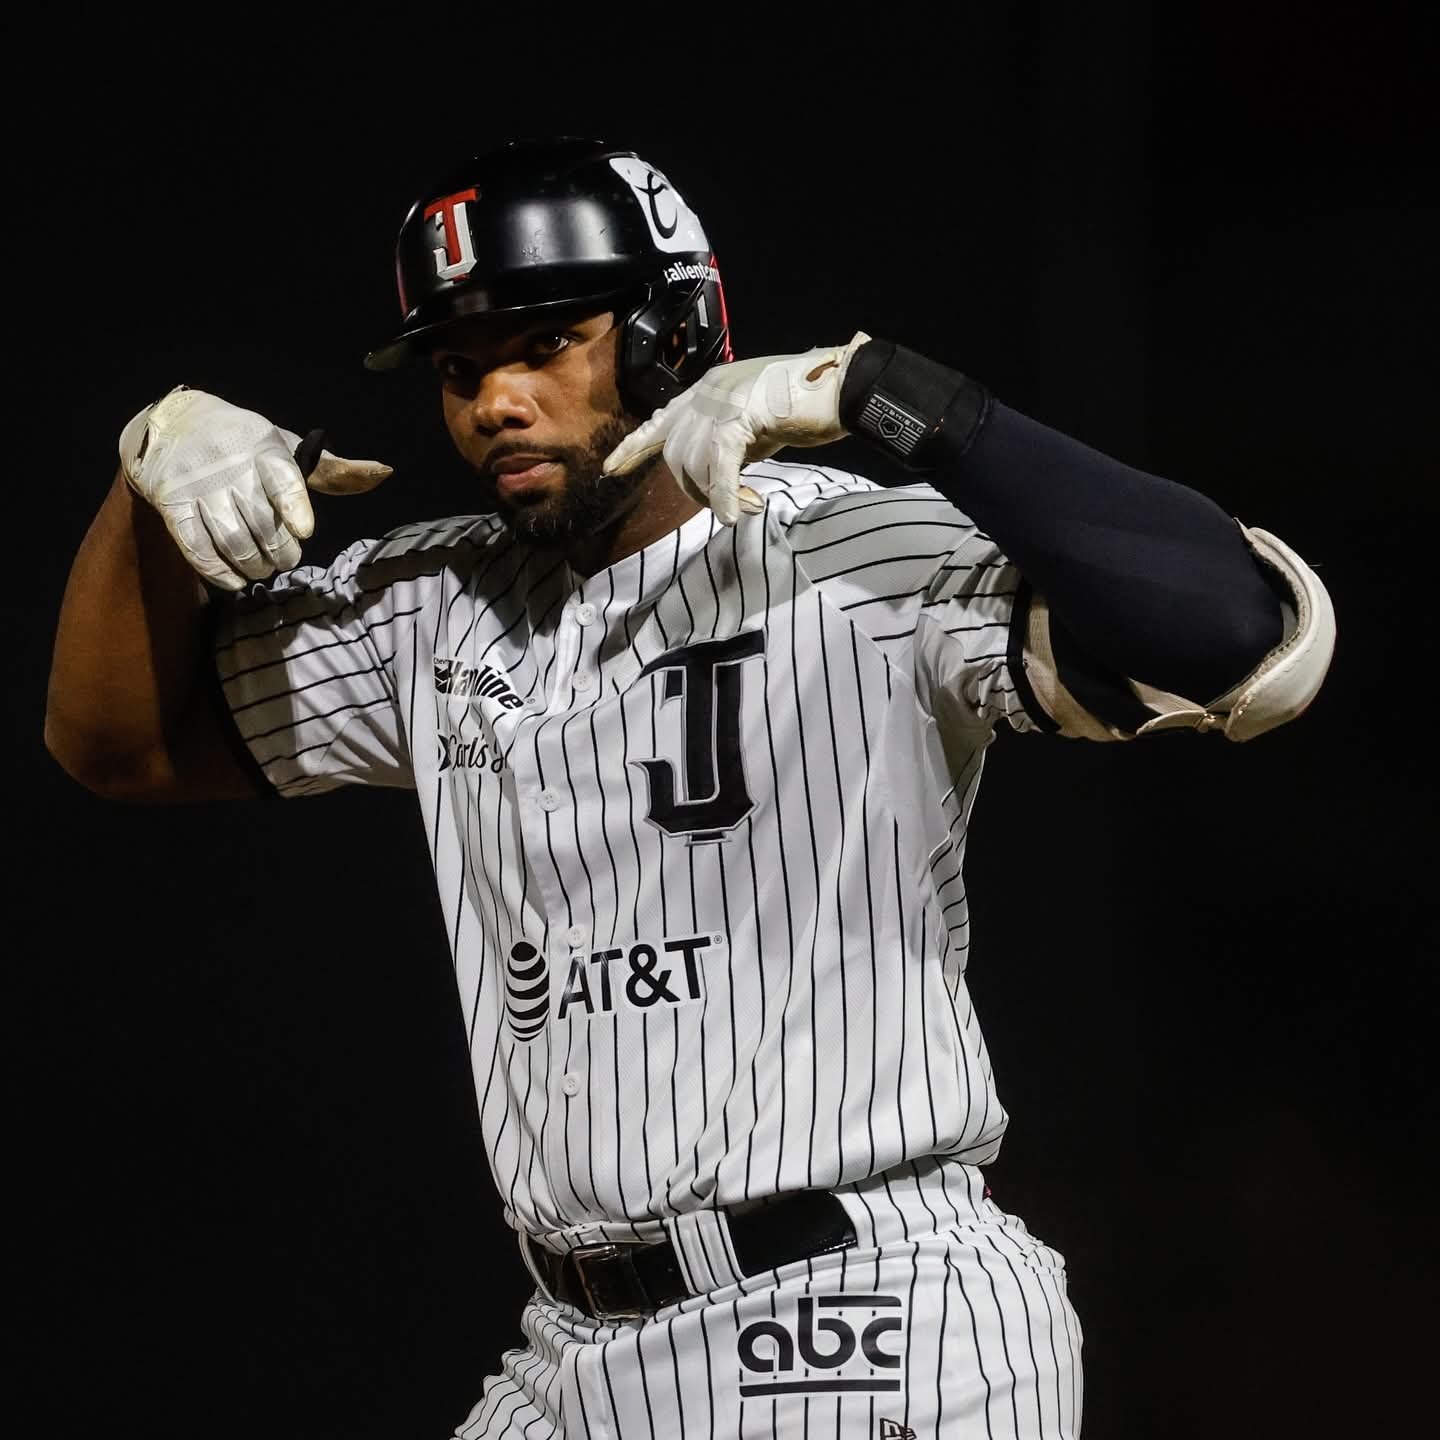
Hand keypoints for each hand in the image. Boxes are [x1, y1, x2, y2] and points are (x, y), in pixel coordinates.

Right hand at [118, 386, 391, 590]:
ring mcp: (198, 487)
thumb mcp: (286, 445)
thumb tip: (383, 472)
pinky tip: (234, 580)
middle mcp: (229, 466)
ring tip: (262, 569)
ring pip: (232, 540)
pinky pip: (196, 547)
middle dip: (280, 552)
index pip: (283, 480)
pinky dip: (218, 572)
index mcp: (264, 448)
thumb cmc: (244, 443)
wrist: (174, 424)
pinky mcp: (171, 504)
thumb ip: (332, 469)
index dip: (295, 508)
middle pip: (261, 522)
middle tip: (286, 561)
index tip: (304, 531)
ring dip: (253, 566)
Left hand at [603, 331, 871, 524]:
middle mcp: (708, 391)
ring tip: (745, 506)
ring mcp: (724, 400)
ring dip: (718, 496)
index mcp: (707, 389)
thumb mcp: (753, 428)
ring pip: (694, 463)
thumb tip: (714, 476)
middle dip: (697, 490)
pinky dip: (725, 495)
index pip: (659, 421)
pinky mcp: (743, 416)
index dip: (635, 447)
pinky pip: (720, 467)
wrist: (843, 388)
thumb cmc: (806, 408)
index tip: (611, 469)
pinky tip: (734, 513)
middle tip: (731, 506)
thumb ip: (727, 443)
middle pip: (676, 454)